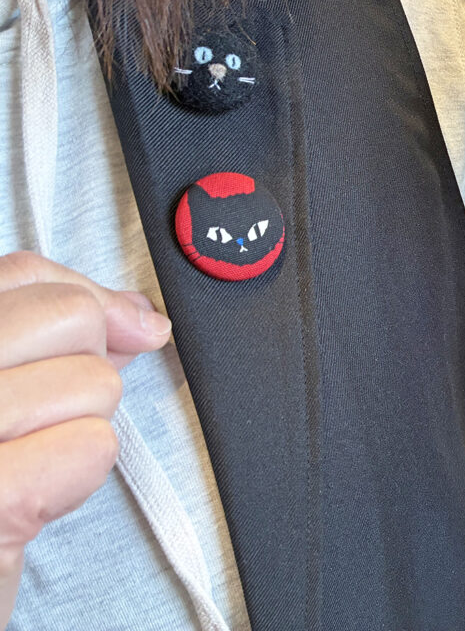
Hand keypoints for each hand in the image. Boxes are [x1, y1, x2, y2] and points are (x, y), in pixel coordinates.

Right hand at [0, 252, 171, 624]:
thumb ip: (49, 338)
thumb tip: (138, 316)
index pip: (22, 273)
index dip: (84, 298)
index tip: (113, 328)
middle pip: (68, 314)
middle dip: (86, 366)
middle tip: (44, 417)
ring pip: (94, 381)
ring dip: (79, 428)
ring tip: (26, 462)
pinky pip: (94, 443)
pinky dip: (80, 473)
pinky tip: (35, 496)